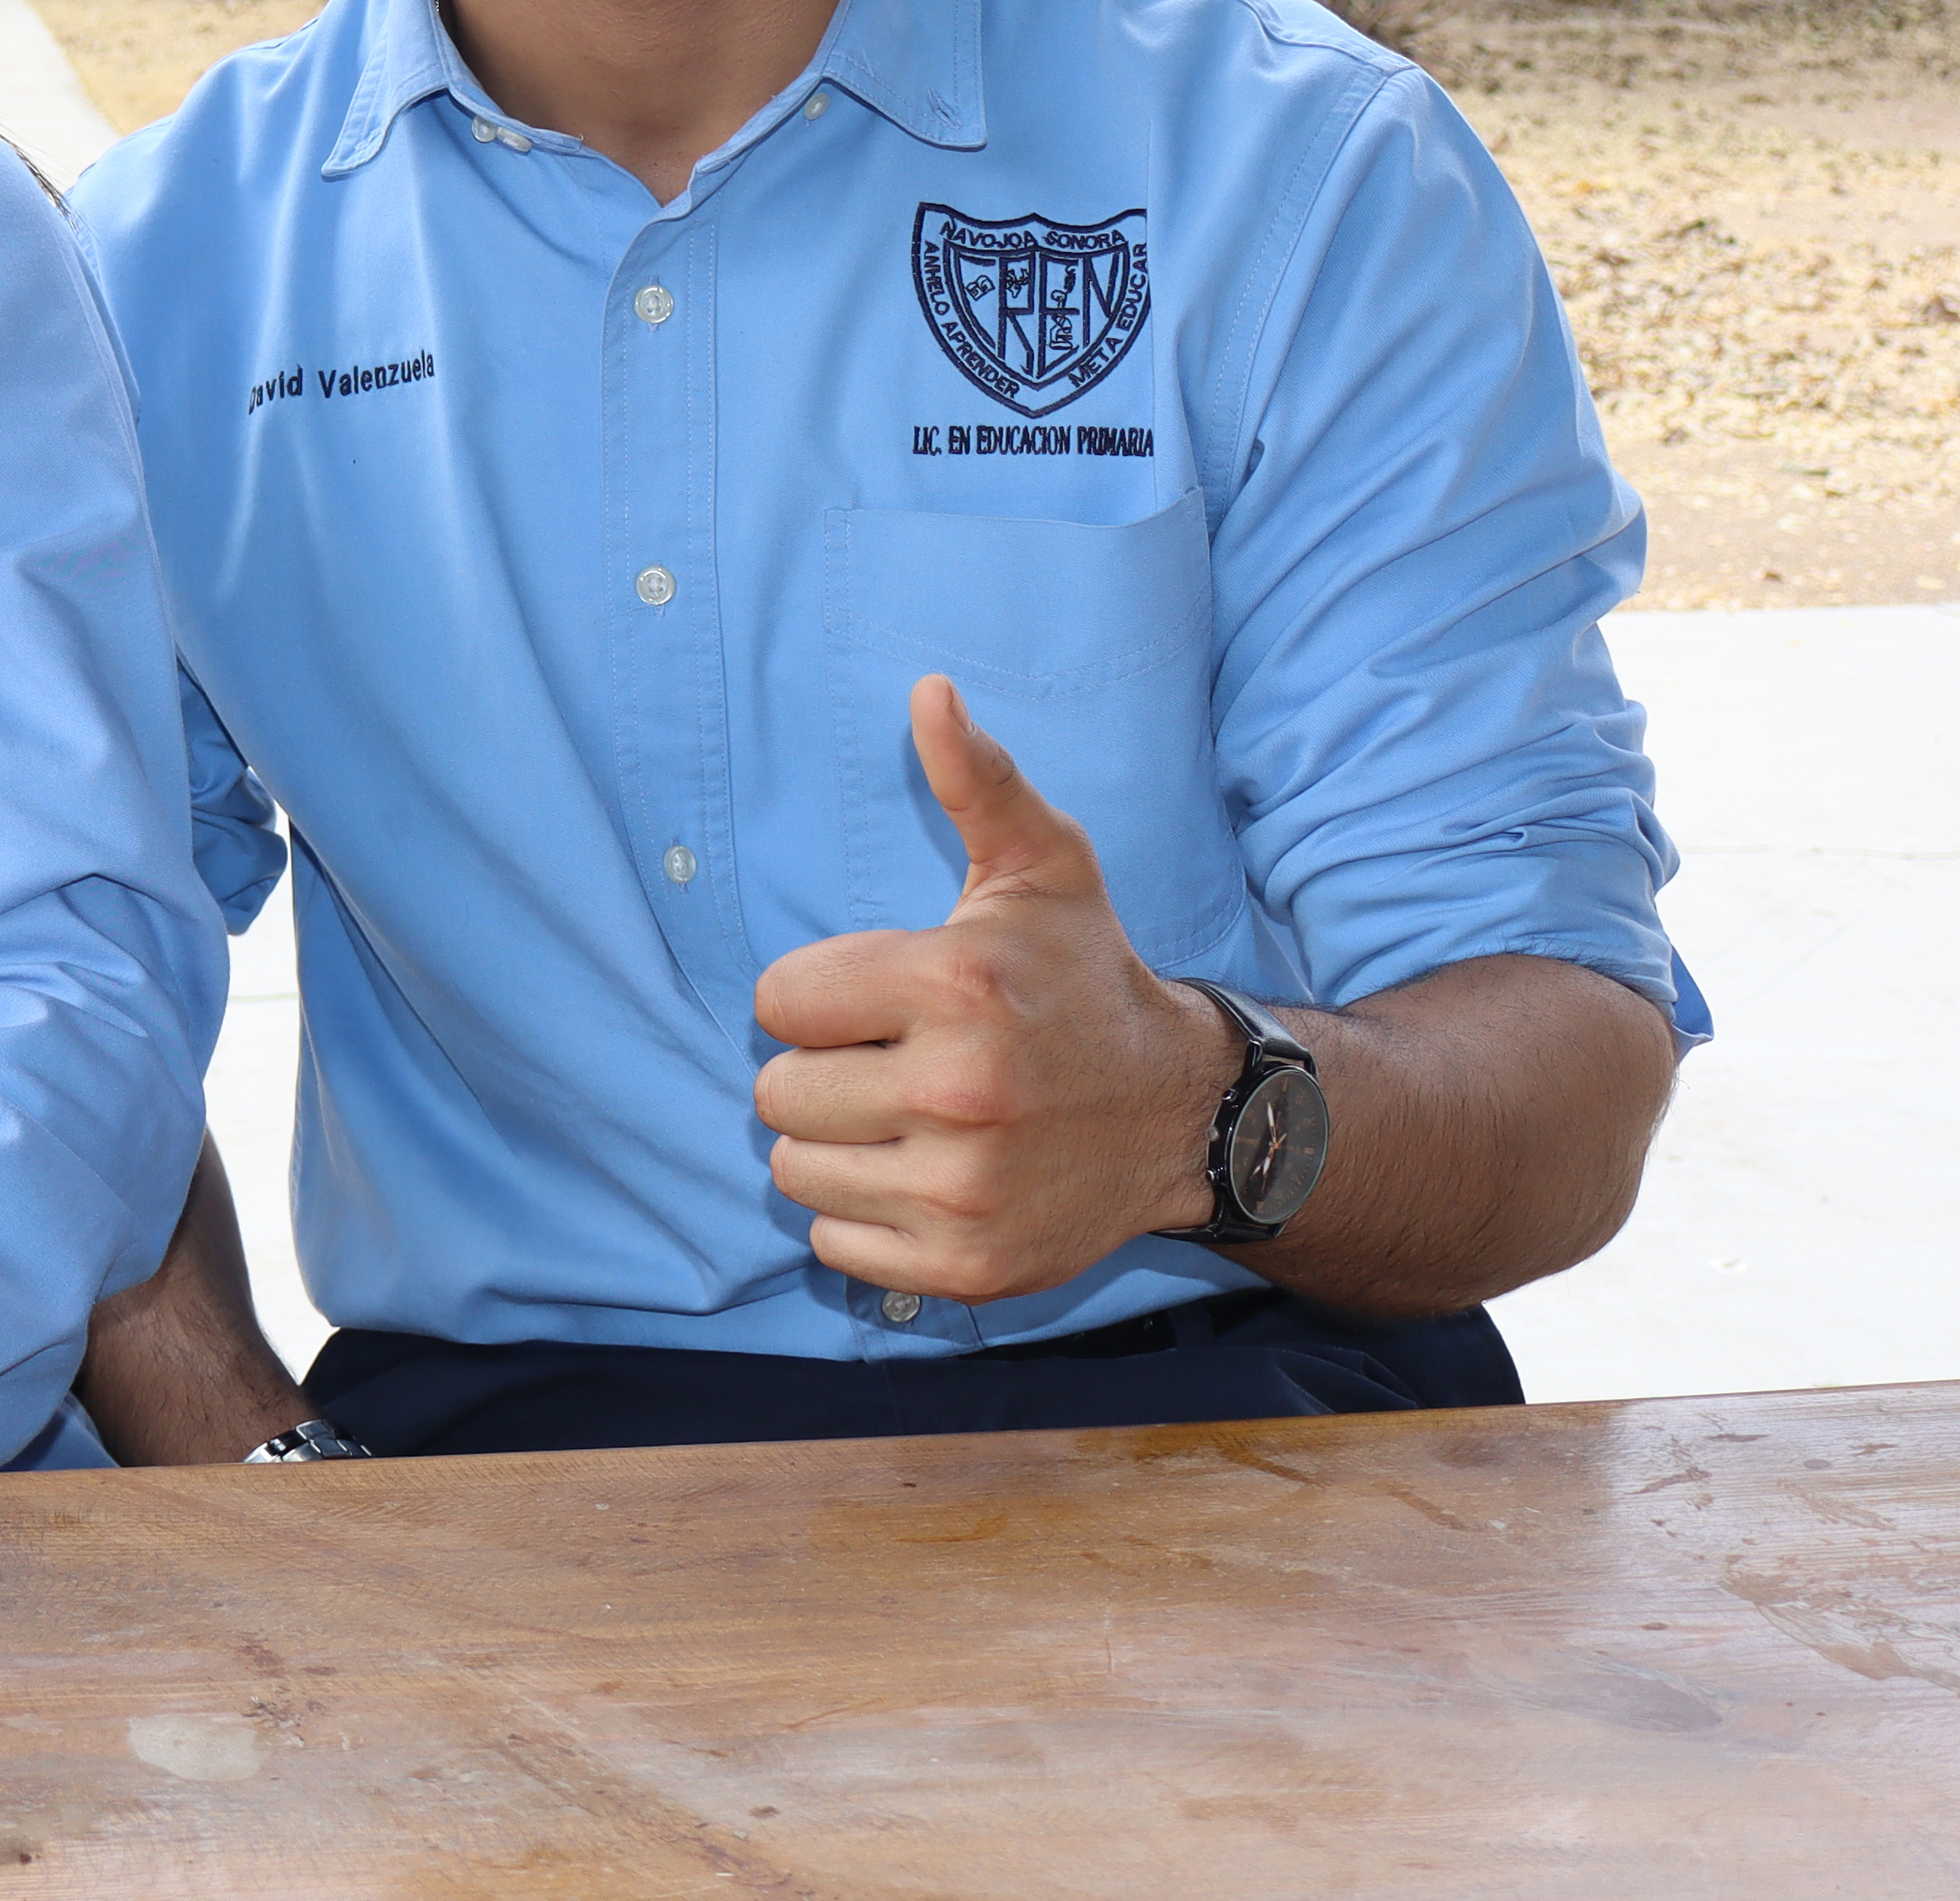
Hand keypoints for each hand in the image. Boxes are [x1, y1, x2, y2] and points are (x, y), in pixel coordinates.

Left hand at [751, 676, 1237, 1305]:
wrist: (1183, 1115)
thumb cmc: (1085, 979)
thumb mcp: (1042, 867)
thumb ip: (975, 778)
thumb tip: (926, 690)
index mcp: (957, 986)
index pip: (777, 1000)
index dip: (816, 995)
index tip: (880, 1000)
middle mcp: (960, 1092)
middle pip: (776, 1091)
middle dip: (822, 1071)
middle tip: (894, 1062)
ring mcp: (964, 1190)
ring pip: (794, 1171)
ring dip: (836, 1147)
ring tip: (909, 1120)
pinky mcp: (965, 1268)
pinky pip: (833, 1245)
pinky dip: (863, 1218)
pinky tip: (925, 1178)